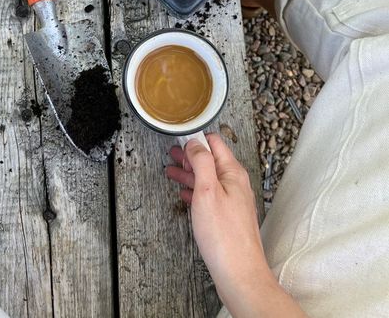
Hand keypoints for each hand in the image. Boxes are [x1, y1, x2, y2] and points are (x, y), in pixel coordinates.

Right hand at [166, 134, 306, 316]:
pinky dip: (195, 190)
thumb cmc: (224, 236)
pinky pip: (209, 196)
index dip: (196, 139)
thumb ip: (202, 162)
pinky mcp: (228, 217)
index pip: (215, 143)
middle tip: (173, 152)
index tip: (180, 138)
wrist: (239, 273)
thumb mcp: (207, 190)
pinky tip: (185, 194)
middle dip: (190, 155)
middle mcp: (235, 184)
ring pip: (208, 179)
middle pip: (210, 161)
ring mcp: (233, 201)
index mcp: (232, 173)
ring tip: (172, 170)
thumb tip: (196, 143)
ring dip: (190, 173)